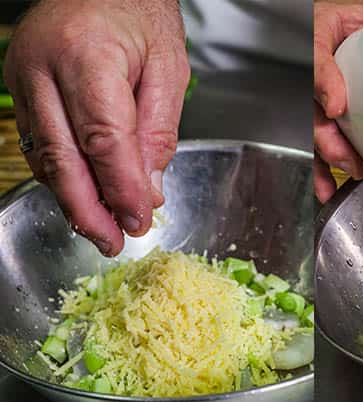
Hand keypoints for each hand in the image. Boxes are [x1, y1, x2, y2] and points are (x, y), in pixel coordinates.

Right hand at [3, 0, 189, 255]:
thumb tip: (148, 189)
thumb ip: (158, 129)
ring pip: (46, 157)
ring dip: (74, 200)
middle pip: (63, 157)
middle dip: (90, 210)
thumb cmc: (139, 15)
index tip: (139, 220)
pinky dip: (63, 177)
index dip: (121, 188)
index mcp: (87, 55)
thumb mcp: (168, 67)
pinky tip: (84, 198)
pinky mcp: (19, 88)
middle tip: (113, 243)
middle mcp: (43, 67)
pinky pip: (40, 145)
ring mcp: (23, 79)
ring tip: (102, 230)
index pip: (104, 138)